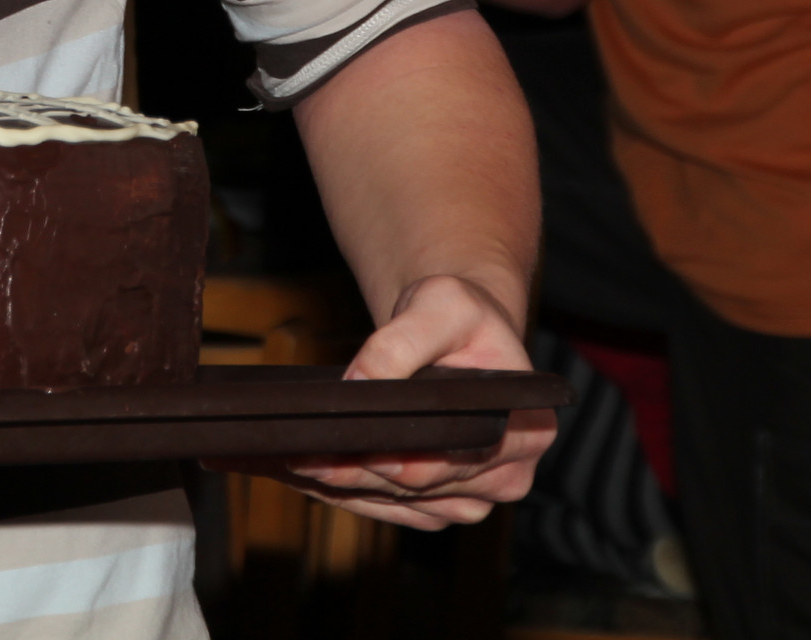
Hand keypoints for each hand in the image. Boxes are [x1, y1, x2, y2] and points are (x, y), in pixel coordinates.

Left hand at [272, 273, 554, 529]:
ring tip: (284, 461)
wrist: (454, 330)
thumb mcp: (441, 304)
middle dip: (353, 472)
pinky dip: (344, 492)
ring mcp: (471, 495)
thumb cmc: (460, 315)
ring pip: (397, 503)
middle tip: (292, 455)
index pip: (456, 459)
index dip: (399, 460)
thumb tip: (360, 384)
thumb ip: (402, 341)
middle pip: (419, 487)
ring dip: (340, 487)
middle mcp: (507, 476)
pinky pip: (388, 507)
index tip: (343, 451)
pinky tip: (303, 473)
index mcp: (526, 431)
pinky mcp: (438, 503)